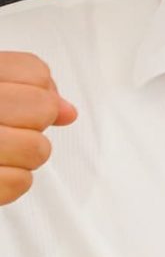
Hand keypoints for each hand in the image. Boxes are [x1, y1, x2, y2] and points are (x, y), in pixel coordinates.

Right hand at [0, 52, 75, 203]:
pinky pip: (18, 183)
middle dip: (32, 123)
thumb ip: (23, 89)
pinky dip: (8, 182)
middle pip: (40, 108)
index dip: (37, 90)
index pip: (34, 73)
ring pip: (37, 149)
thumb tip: (68, 112)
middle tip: (4, 128)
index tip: (18, 100)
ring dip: (23, 156)